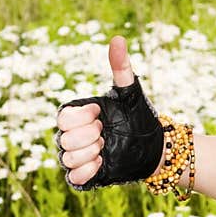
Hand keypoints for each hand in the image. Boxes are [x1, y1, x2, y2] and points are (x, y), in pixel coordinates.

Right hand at [55, 36, 164, 189]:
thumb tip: (118, 39)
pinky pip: (73, 177)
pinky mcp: (87, 176)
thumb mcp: (131, 92)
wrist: (153, 148)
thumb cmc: (139, 117)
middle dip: (88, 137)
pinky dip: (86, 171)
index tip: (101, 114)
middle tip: (106, 134)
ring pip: (67, 158)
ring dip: (89, 153)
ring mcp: (78, 157)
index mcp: (77, 116)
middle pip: (63, 139)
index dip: (81, 118)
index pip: (61, 117)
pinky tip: (102, 163)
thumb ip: (121, 68)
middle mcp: (73, 136)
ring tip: (105, 148)